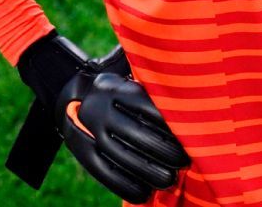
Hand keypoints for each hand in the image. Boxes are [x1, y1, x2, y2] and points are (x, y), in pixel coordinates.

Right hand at [14, 33, 189, 201]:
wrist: (70, 92)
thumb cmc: (117, 83)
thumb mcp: (128, 69)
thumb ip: (150, 71)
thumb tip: (183, 69)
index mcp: (116, 88)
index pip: (147, 107)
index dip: (170, 123)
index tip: (191, 134)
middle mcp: (100, 110)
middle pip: (136, 134)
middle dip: (163, 150)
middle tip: (184, 161)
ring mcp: (89, 132)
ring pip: (121, 156)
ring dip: (148, 172)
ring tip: (169, 180)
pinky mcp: (82, 152)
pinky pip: (103, 173)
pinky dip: (125, 186)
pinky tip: (144, 193)